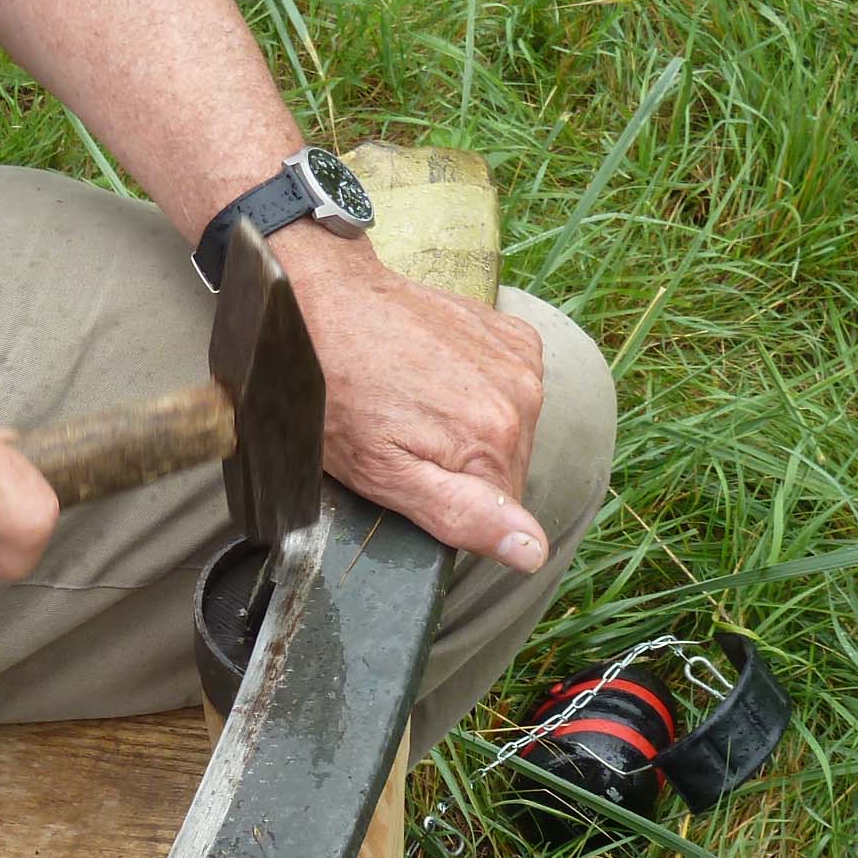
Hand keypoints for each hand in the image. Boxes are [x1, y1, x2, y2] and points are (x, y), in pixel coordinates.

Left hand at [270, 230, 548, 571]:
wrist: (325, 304)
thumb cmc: (337, 396)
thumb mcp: (385, 476)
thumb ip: (464, 516)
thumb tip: (532, 552)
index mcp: (496, 442)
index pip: (502, 515)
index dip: (453, 510)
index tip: (411, 479)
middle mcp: (523, 398)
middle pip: (506, 469)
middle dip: (460, 470)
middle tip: (402, 442)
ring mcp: (520, 360)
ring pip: (509, 430)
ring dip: (468, 429)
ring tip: (413, 407)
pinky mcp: (511, 334)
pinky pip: (508, 387)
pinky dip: (476, 390)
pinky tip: (432, 379)